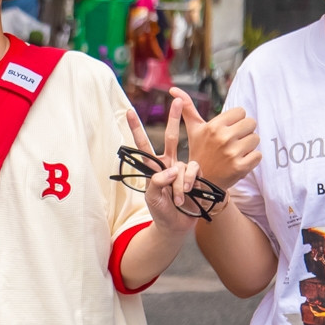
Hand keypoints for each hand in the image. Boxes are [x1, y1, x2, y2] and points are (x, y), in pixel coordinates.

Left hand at [124, 105, 200, 236]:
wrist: (176, 225)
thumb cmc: (160, 211)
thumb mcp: (151, 198)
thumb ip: (157, 182)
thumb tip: (172, 170)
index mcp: (153, 167)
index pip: (143, 144)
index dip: (136, 128)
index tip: (129, 111)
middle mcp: (168, 164)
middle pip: (170, 136)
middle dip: (174, 118)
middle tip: (177, 100)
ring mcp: (182, 169)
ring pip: (183, 165)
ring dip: (180, 184)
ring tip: (178, 200)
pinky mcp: (195, 176)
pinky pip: (193, 172)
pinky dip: (189, 184)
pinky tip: (189, 195)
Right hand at [170, 88, 261, 190]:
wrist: (201, 182)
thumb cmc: (199, 151)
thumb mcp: (193, 129)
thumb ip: (187, 108)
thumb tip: (174, 89)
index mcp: (213, 126)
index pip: (241, 111)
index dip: (236, 120)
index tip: (228, 129)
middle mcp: (223, 138)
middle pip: (251, 123)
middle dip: (245, 131)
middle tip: (234, 140)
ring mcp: (233, 153)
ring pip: (256, 139)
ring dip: (249, 145)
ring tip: (236, 151)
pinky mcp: (241, 167)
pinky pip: (258, 155)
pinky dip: (252, 159)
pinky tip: (239, 161)